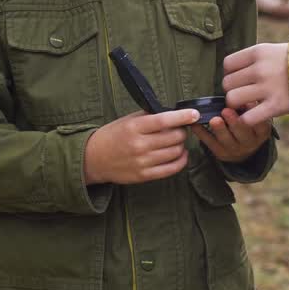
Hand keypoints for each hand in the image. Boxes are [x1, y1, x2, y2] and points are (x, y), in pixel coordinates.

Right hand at [83, 108, 198, 184]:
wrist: (94, 159)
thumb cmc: (113, 136)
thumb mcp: (127, 120)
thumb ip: (149, 116)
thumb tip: (173, 113)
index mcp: (134, 127)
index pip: (164, 120)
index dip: (182, 117)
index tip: (194, 114)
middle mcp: (139, 145)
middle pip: (174, 137)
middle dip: (182, 131)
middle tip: (180, 129)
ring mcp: (142, 162)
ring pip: (175, 152)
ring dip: (181, 145)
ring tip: (178, 141)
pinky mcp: (144, 176)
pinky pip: (171, 169)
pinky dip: (181, 161)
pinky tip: (181, 154)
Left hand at [193, 107, 271, 163]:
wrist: (243, 148)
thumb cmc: (249, 123)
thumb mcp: (256, 115)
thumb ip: (251, 106)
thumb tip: (246, 94)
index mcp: (261, 133)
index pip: (261, 125)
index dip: (254, 114)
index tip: (248, 102)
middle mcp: (250, 143)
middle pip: (243, 134)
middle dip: (234, 122)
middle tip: (226, 110)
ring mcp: (235, 150)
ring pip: (227, 141)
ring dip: (219, 130)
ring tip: (214, 120)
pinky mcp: (220, 153)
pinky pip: (210, 143)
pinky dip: (202, 133)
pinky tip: (195, 124)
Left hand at [223, 43, 288, 126]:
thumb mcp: (272, 50)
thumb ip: (252, 59)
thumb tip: (232, 70)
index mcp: (258, 52)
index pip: (227, 64)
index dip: (230, 73)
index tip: (239, 78)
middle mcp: (259, 69)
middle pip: (227, 83)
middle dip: (233, 90)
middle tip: (243, 92)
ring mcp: (267, 88)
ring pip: (232, 99)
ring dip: (237, 105)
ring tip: (246, 104)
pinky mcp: (275, 106)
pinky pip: (248, 117)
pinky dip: (246, 119)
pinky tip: (252, 116)